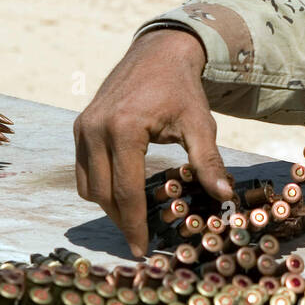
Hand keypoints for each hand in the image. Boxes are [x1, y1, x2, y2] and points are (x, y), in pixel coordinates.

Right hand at [73, 27, 232, 256]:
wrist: (159, 54)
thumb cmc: (182, 90)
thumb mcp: (200, 123)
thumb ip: (208, 161)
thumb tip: (224, 195)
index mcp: (123, 129)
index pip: (126, 191)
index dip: (134, 225)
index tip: (142, 250)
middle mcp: (95, 129)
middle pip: (102, 193)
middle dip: (121, 221)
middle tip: (140, 242)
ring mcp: (83, 127)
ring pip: (88, 185)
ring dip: (108, 206)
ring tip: (134, 221)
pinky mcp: (80, 127)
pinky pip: (83, 170)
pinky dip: (100, 187)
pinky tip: (123, 195)